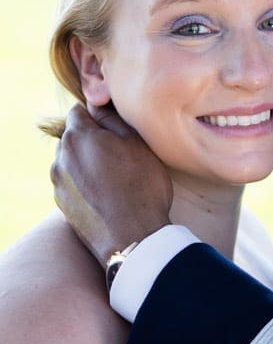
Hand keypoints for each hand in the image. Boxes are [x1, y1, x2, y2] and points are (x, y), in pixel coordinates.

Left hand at [51, 103, 172, 267]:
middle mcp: (61, 158)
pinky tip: (108, 195)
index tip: (116, 129)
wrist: (133, 238)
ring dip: (88, 164)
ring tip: (116, 178)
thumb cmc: (141, 186)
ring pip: (73, 162)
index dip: (98, 117)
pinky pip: (74, 184)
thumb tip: (97, 106)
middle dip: (92, 141)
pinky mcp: (63, 206)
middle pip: (74, 138)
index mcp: (77, 137)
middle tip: (121, 154)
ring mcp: (59, 184)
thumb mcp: (136, 143)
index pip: (78, 112)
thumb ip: (112, 119)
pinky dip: (86, 185)